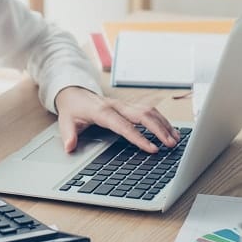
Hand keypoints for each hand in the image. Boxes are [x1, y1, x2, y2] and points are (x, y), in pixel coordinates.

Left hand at [54, 86, 179, 153]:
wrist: (74, 93)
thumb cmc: (73, 109)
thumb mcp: (65, 122)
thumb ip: (68, 135)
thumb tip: (69, 148)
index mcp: (102, 111)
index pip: (124, 126)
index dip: (139, 137)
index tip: (152, 148)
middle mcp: (117, 106)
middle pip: (143, 115)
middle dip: (159, 129)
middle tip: (170, 144)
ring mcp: (124, 105)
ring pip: (149, 111)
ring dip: (164, 124)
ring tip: (175, 139)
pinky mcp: (129, 106)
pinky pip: (148, 111)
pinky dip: (161, 120)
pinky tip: (170, 131)